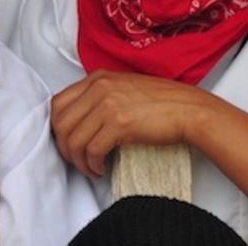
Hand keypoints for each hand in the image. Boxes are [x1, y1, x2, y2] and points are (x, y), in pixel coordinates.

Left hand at [51, 69, 216, 177]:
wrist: (189, 110)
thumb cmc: (161, 103)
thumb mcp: (124, 89)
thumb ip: (100, 96)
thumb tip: (79, 121)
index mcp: (98, 78)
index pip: (58, 103)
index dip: (58, 128)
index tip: (68, 142)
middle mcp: (99, 87)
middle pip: (61, 123)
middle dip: (65, 148)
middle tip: (77, 160)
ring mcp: (108, 103)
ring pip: (74, 140)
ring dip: (78, 161)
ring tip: (91, 168)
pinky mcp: (120, 123)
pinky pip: (91, 150)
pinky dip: (93, 165)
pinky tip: (102, 168)